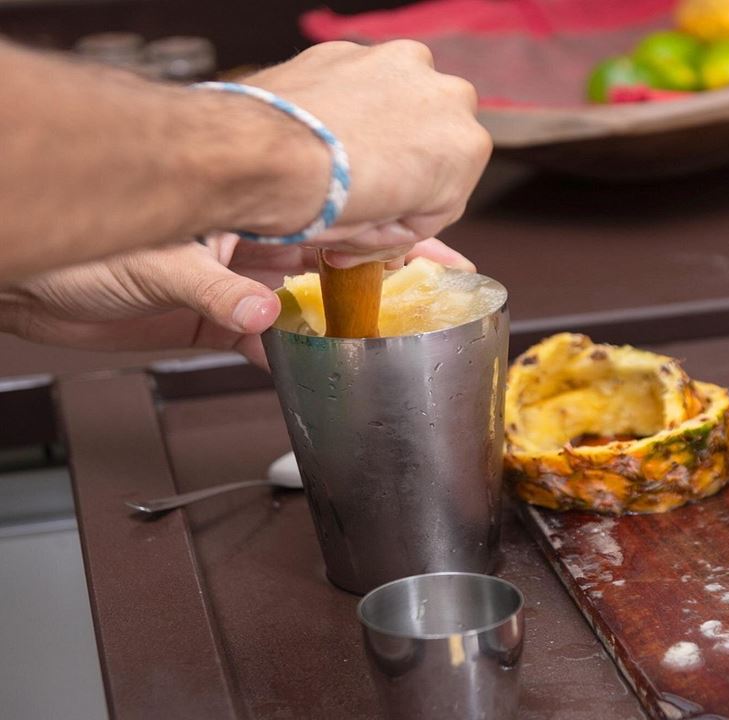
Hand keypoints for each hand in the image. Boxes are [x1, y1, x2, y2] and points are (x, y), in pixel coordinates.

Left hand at [0, 234, 473, 366]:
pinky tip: (308, 372)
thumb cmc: (84, 242)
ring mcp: (234, 281)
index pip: (341, 224)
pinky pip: (262, 340)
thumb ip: (213, 289)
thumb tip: (260, 316)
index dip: (393, 240)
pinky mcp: (211, 318)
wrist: (32, 273)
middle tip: (435, 303)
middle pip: (337, 263)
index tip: (439, 259)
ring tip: (387, 346)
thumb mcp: (156, 258)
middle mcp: (252, 244)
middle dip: (388, 281)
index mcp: (253, 213)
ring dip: (341, 325)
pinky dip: (284, 357)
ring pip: (306, 304)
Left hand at [243, 41, 491, 264]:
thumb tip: (374, 226)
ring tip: (337, 160)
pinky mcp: (352, 49)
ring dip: (379, 128)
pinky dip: (345, 106)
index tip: (373, 226)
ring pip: (401, 106)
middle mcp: (447, 94)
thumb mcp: (376, 236)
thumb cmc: (324, 200)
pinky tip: (318, 131)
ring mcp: (400, 62)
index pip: (445, 195)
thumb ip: (394, 225)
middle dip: (403, 166)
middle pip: (432, 142)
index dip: (407, 216)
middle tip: (358, 192)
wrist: (259, 154)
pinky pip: (360, 86)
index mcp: (467, 147)